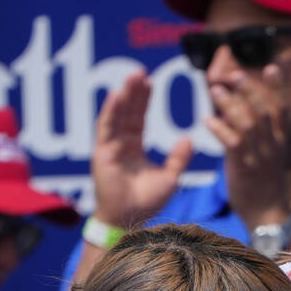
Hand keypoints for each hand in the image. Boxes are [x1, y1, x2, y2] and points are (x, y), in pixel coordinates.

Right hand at [91, 69, 192, 227]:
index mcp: (135, 148)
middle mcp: (121, 144)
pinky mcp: (102, 153)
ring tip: (131, 77)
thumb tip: (188, 137)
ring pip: (117, 116)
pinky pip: (106, 128)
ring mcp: (110, 147)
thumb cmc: (147, 201)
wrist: (130, 218)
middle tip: (141, 71)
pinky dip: (110, 112)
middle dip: (134, 92)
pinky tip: (116, 95)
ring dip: (123, 96)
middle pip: (128, 112)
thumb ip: (179, 158)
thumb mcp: (170, 178)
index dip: (144, 100)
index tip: (150, 82)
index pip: (139, 118)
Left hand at [205, 66, 290, 229]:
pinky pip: (232, 143)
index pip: (282, 108)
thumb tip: (240, 112)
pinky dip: (219, 129)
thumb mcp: (268, 155)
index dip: (278, 87)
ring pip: (248, 123)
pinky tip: (207, 120)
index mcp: (281, 140)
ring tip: (215, 90)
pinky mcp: (244, 167)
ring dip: (231, 104)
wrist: (267, 214)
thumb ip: (258, 133)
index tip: (271, 67)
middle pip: (265, 110)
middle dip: (250, 90)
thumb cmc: (264, 184)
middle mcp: (273, 145)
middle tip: (235, 74)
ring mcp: (260, 156)